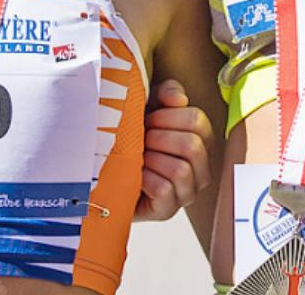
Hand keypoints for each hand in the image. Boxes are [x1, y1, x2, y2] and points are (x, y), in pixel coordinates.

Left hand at [134, 79, 212, 220]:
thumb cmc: (131, 137)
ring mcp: (187, 193)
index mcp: (201, 141)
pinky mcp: (167, 211)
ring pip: (181, 170)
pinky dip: (145, 178)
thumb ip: (166, 93)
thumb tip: (178, 98)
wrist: (103, 172)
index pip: (198, 121)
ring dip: (151, 158)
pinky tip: (135, 174)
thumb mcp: (148, 107)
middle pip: (192, 146)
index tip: (148, 119)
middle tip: (140, 139)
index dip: (168, 116)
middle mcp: (201, 169)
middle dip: (158, 137)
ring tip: (138, 157)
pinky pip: (164, 189)